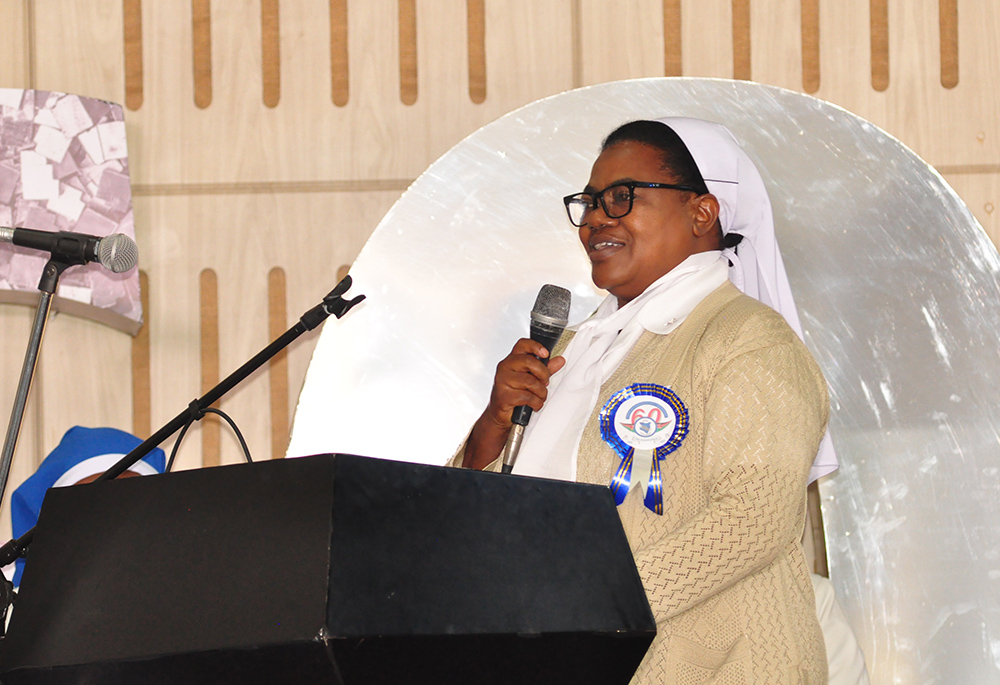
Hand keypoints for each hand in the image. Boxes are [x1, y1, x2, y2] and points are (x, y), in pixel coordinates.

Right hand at [462, 338, 564, 468]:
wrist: (500, 415)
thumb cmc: (515, 394)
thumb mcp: (531, 379)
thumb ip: (545, 369)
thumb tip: (559, 360)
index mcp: (512, 360)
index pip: (522, 344)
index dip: (535, 346)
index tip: (546, 354)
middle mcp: (505, 368)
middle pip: (529, 362)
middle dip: (543, 373)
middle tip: (545, 382)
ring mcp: (502, 381)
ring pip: (530, 381)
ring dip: (541, 392)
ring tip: (540, 397)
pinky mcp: (503, 396)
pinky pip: (526, 396)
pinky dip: (535, 403)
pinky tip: (534, 405)